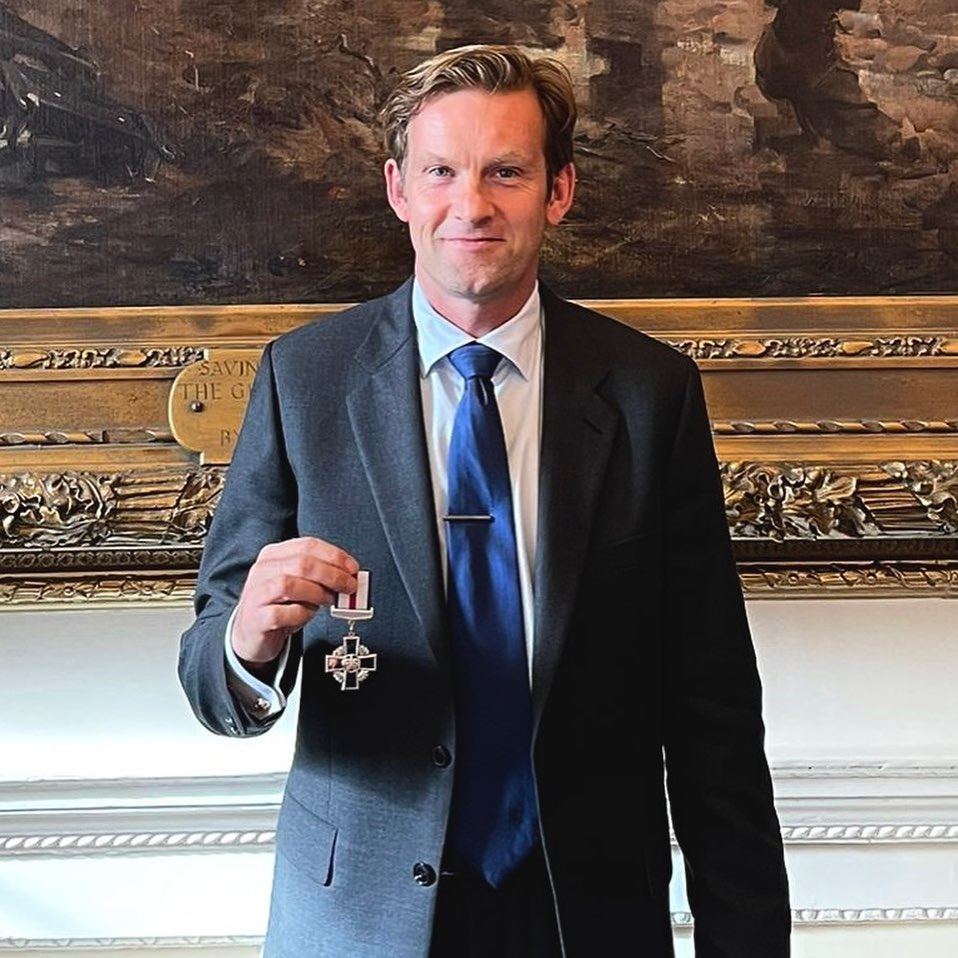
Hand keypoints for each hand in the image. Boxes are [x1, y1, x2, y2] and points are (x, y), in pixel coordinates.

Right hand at [232, 536, 358, 663]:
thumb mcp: (300, 584)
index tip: (352, 568)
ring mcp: (257, 594)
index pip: (308, 545)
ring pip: (290, 584)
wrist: (250, 633)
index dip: (335, 556)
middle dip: (333, 575)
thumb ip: (320, 576)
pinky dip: (301, 614)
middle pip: (302, 563)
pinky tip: (306, 615)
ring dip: (318, 593)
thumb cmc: (279, 605)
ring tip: (329, 601)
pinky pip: (282, 613)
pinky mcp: (256, 618)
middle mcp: (262, 570)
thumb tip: (349, 576)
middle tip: (349, 586)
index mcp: (273, 555)